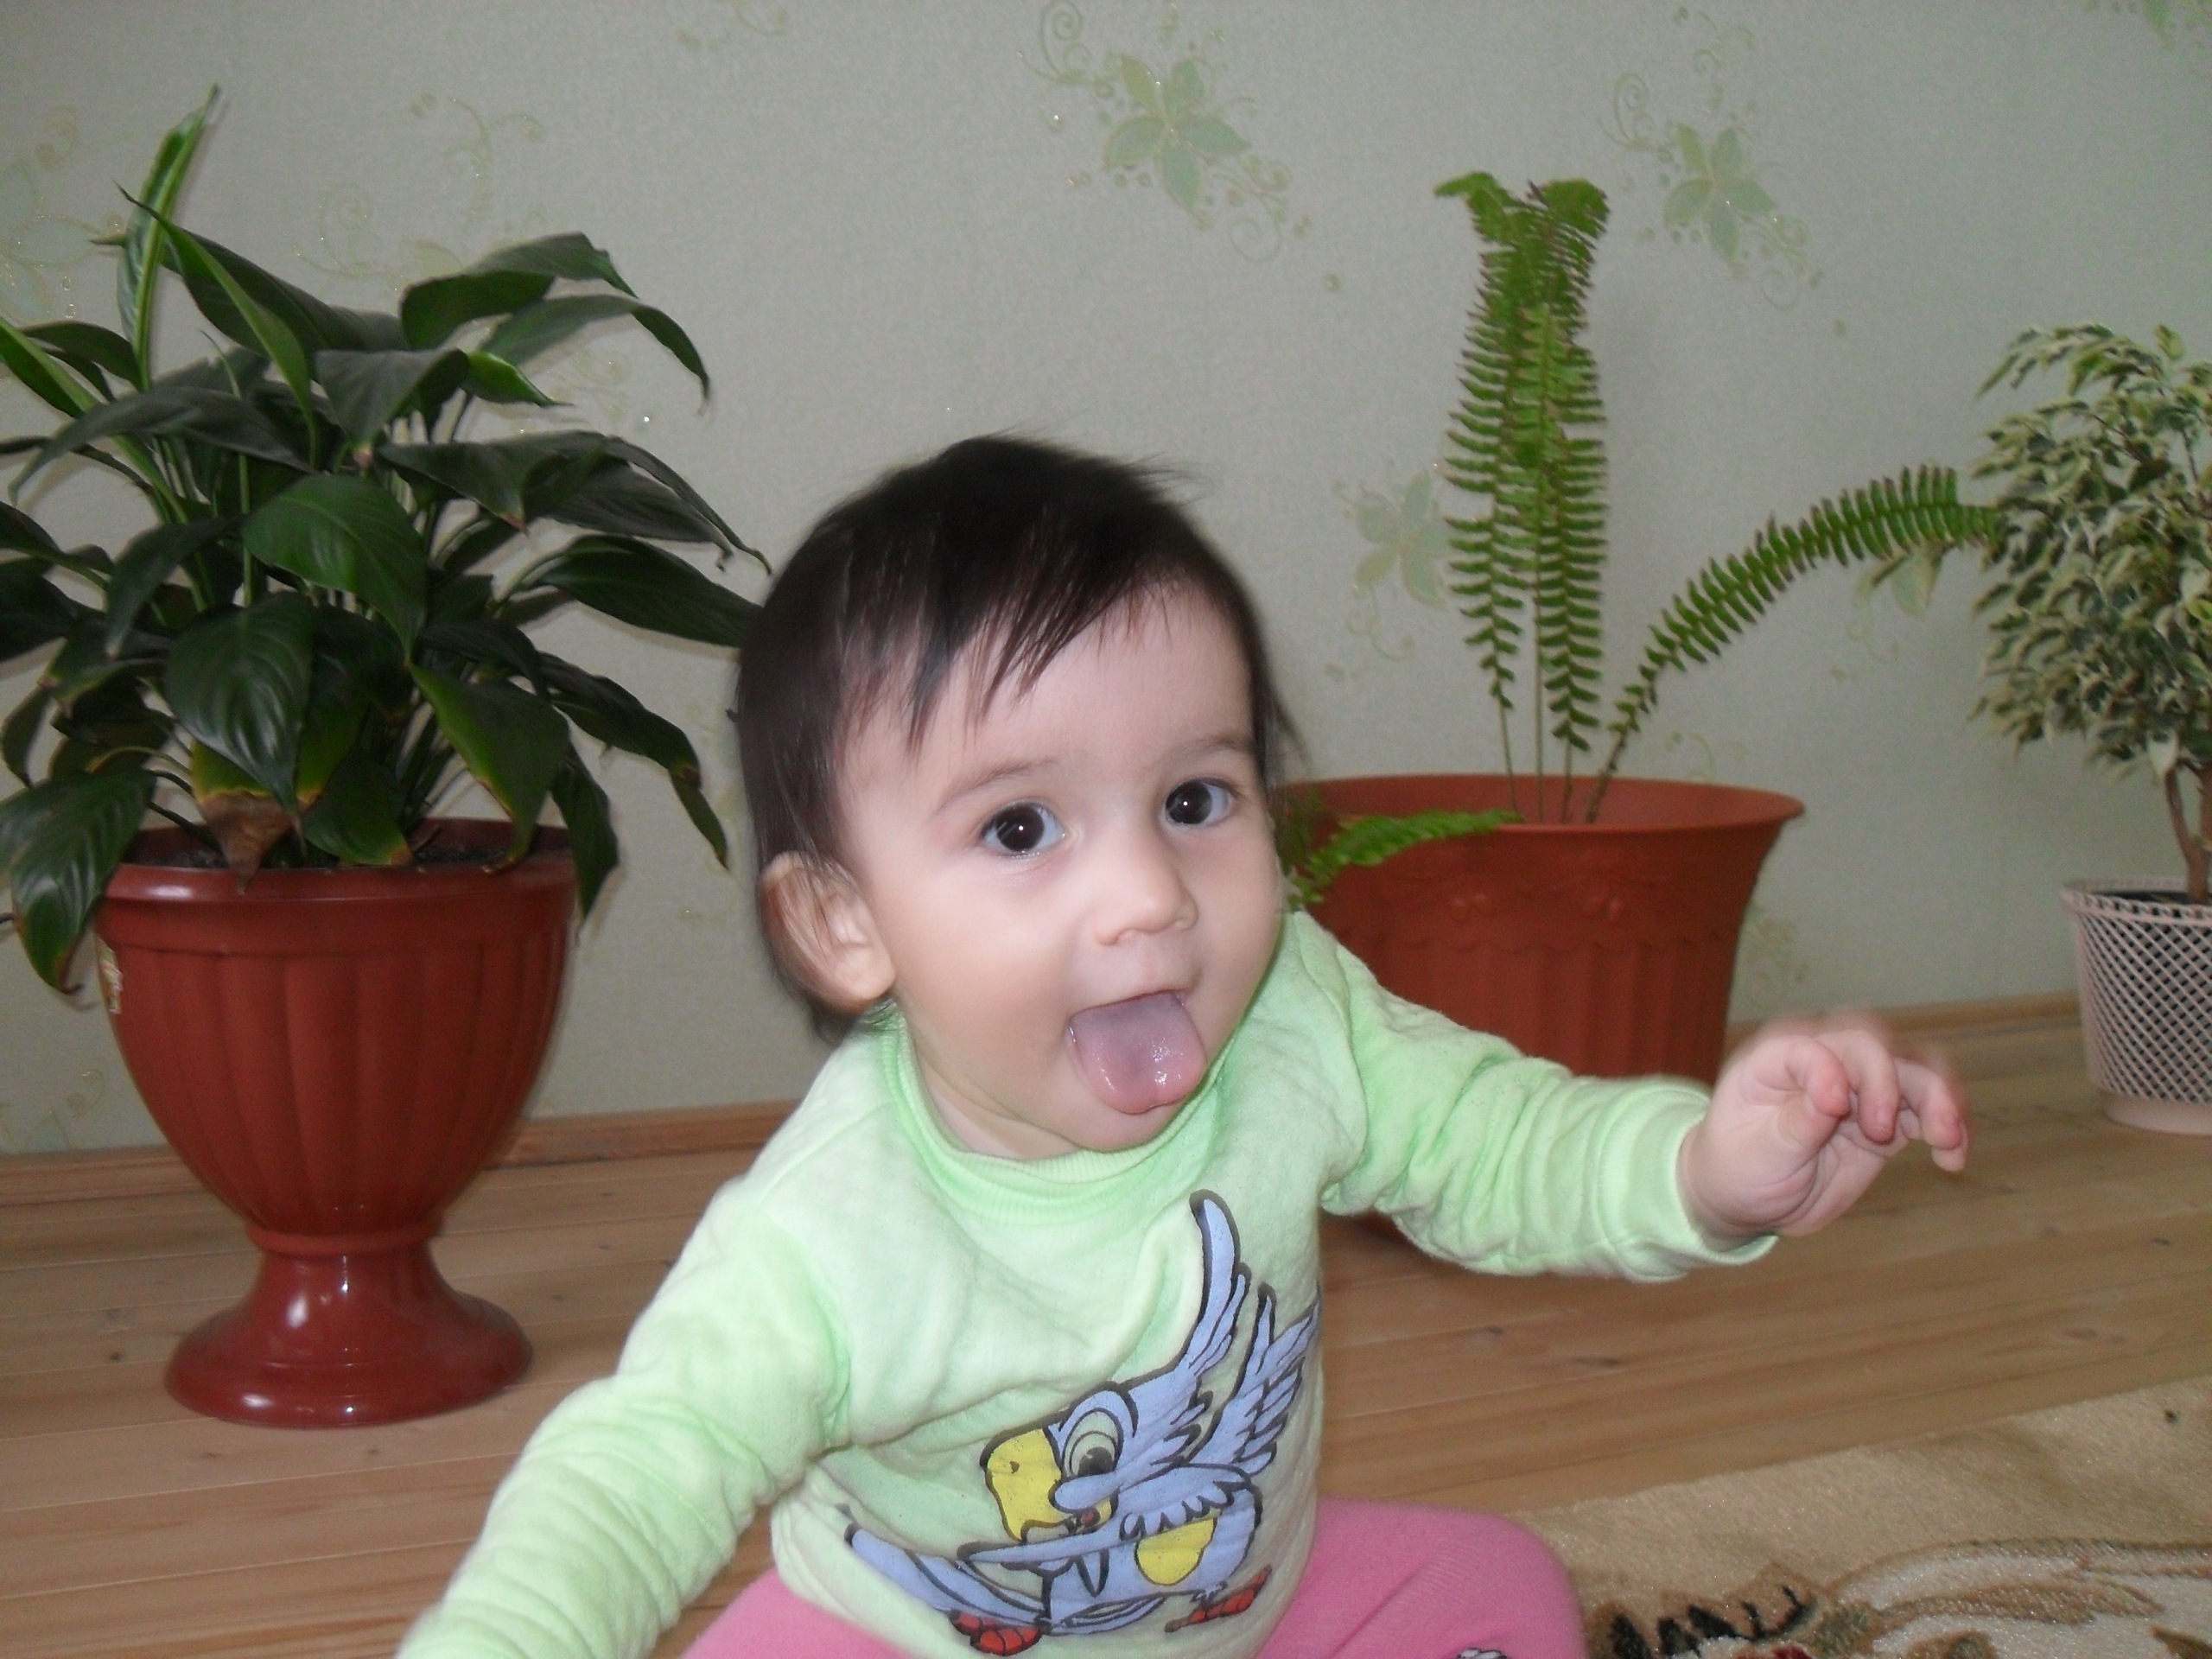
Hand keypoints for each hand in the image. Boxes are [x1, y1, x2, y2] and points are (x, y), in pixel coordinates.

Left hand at [1679, 1016, 1968, 1240]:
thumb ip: (1794, 1123)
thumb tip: (1834, 1095)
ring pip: (1913, 1068)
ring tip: (1947, 1140)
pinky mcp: (1886, 1115)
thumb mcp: (1755, 1152)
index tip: (1836, 1110)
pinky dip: (1949, 1126)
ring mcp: (1859, 1086)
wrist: (1749, 1197)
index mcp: (1777, 1056)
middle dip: (1891, 1079)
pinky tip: (1952, 1158)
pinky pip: (1929, 1107)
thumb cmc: (1738, 1166)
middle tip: (1884, 1132)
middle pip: (1873, 1044)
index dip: (1832, 1071)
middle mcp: (1823, 1058)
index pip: (1816, 1046)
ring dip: (1938, 1098)